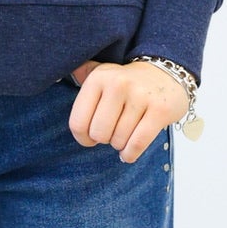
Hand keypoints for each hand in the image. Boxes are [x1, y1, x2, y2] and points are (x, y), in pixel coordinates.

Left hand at [67, 60, 187, 162]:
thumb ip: (82, 75)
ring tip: (125, 134)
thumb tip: (59, 75)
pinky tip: (129, 152)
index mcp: (99, 78)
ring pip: (119, 140)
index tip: (90, 137)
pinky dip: (131, 154)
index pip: (78, 122)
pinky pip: (138, 144)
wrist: (167, 73)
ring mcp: (140, 96)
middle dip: (104, 139)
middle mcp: (118, 84)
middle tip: (112, 132)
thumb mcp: (104, 74)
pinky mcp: (160, 110)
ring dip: (120, 144)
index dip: (82, 138)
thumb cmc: (129, 82)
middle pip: (98, 134)